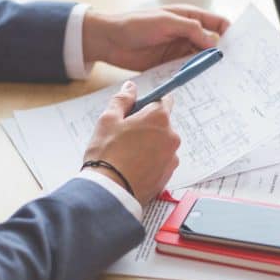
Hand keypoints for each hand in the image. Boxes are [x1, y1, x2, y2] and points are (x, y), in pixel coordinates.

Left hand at [82, 4, 229, 71]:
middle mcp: (188, 33)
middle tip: (231, 70)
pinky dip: (193, 77)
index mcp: (189, 17)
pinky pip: (187, 71)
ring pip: (200, 60)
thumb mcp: (165, 22)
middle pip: (212, 45)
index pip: (217, 23)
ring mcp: (179, 50)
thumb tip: (212, 43)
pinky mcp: (170, 65)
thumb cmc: (135, 24)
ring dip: (207, 68)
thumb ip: (190, 29)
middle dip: (221, 55)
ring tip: (219, 81)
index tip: (239, 47)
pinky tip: (200, 85)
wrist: (109, 40)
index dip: (230, 33)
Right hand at [83, 81, 180, 205]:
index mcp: (159, 117)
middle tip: (124, 136)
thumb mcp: (108, 119)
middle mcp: (171, 136)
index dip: (148, 103)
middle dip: (146, 126)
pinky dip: (150, 161)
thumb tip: (131, 87)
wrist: (110, 192)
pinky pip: (161, 161)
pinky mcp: (168, 175)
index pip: (164, 100)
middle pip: (162, 123)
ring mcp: (172, 157)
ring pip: (161, 144)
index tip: (137, 110)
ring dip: (149, 145)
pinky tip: (133, 167)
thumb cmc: (107, 154)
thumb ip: (122, 99)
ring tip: (127, 155)